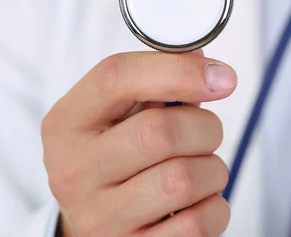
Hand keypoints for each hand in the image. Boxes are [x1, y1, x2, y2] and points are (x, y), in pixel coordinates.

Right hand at [41, 51, 236, 236]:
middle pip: (159, 132)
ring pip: (183, 180)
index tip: (222, 78)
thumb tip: (208, 68)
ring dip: (213, 169)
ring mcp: (98, 217)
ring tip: (201, 169)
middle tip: (206, 132)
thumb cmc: (116, 156)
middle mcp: (73, 171)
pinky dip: (215, 207)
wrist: (93, 222)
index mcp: (67, 123)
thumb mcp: (118, 113)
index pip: (117, 77)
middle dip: (204, 126)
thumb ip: (157, 83)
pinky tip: (199, 201)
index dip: (178, 70)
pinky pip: (197, 224)